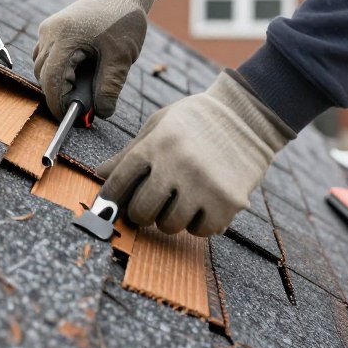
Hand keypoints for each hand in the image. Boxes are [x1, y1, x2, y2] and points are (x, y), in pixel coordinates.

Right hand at [33, 0, 155, 118]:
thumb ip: (110, 86)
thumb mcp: (121, 57)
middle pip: (43, 74)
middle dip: (58, 93)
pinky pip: (45, 55)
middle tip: (81, 105)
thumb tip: (102, 112)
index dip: (56, 102)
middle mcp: (50, 33)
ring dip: (56, 81)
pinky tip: (76, 72)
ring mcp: (48, 30)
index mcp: (66, 37)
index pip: (51, 79)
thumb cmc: (121, 19)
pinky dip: (56, 68)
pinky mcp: (50, 30)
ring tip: (81, 87)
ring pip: (41, 66)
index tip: (67, 118)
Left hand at [96, 71, 294, 235]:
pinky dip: (197, 224)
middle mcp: (177, 166)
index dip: (111, 196)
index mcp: (157, 144)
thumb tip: (100, 174)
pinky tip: (201, 205)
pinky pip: (200, 231)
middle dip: (141, 212)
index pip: (120, 181)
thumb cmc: (196, 120)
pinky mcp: (227, 202)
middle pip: (142, 211)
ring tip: (179, 201)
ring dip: (170, 218)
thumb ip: (129, 152)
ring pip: (170, 225)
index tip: (110, 203)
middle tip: (149, 206)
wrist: (246, 117)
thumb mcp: (158, 125)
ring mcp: (203, 185)